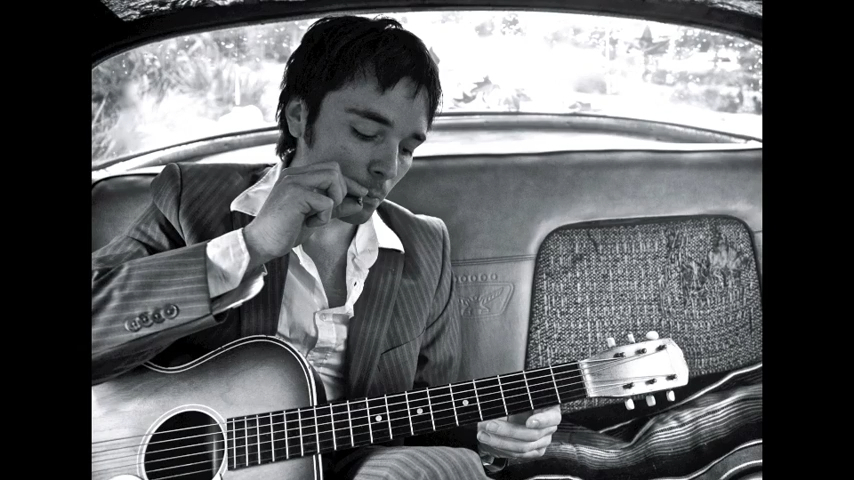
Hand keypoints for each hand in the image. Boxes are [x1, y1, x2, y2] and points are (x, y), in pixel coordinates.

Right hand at [243, 162, 367, 266]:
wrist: (261, 243)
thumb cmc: (286, 231)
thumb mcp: (315, 217)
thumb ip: (335, 207)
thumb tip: (358, 202)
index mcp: (297, 176)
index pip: (330, 169)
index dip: (349, 182)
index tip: (361, 194)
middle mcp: (294, 174)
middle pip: (334, 169)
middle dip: (343, 190)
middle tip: (332, 210)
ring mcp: (293, 182)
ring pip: (333, 177)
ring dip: (334, 200)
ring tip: (321, 215)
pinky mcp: (295, 194)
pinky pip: (327, 201)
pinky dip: (324, 216)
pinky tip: (310, 223)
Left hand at [476, 405, 560, 459]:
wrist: (514, 413)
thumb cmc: (516, 400)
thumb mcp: (515, 396)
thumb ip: (512, 399)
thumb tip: (500, 404)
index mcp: (550, 409)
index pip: (552, 417)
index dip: (542, 421)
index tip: (529, 422)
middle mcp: (549, 427)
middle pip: (533, 435)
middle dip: (508, 431)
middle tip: (490, 425)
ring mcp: (543, 441)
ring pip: (524, 447)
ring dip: (500, 442)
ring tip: (483, 434)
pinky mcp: (534, 451)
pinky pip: (519, 454)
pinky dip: (502, 448)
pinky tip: (489, 441)